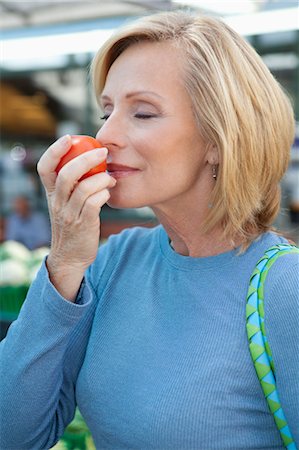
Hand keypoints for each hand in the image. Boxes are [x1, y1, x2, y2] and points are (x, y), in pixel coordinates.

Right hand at [37, 135, 115, 299]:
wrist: (71, 257)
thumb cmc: (73, 225)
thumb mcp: (66, 204)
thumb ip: (73, 185)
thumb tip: (91, 161)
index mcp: (51, 194)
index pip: (44, 168)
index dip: (54, 150)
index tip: (69, 138)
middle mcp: (57, 202)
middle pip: (66, 174)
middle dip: (86, 159)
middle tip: (103, 152)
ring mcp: (69, 214)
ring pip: (83, 188)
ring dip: (101, 178)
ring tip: (110, 177)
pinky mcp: (84, 224)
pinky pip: (94, 203)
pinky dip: (104, 193)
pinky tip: (109, 192)